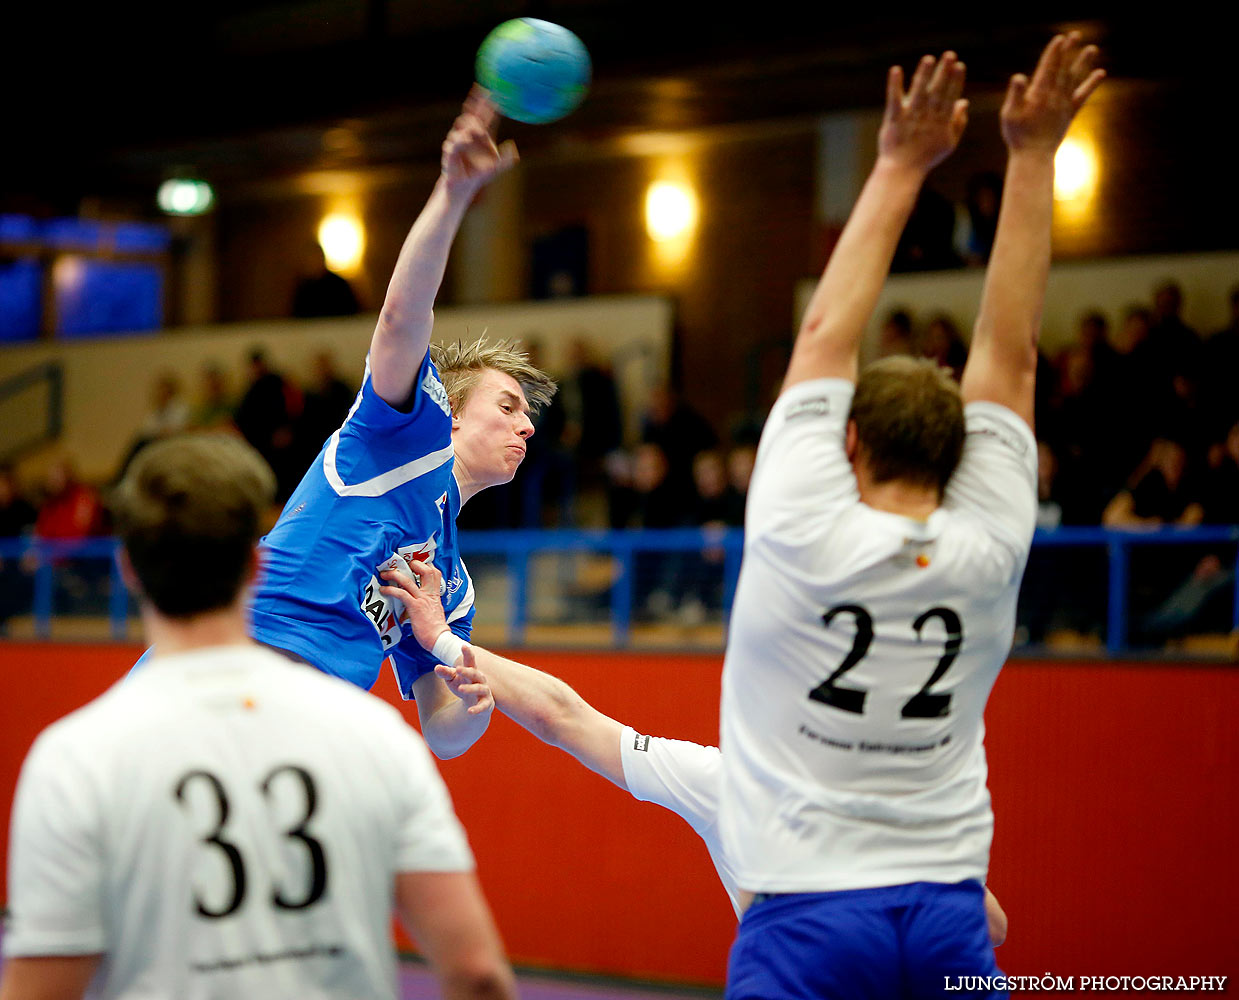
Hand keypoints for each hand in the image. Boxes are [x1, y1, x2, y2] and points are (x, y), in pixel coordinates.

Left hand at [379, 559, 447, 650]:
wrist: (438, 638)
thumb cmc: (435, 628)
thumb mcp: (434, 610)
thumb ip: (426, 602)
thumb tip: (414, 601)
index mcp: (435, 594)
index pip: (434, 573)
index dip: (425, 565)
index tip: (415, 564)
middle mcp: (429, 594)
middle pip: (426, 570)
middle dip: (414, 564)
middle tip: (401, 565)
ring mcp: (422, 599)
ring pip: (408, 580)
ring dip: (394, 574)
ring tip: (385, 574)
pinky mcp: (414, 607)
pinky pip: (401, 594)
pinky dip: (391, 590)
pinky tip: (384, 590)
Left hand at [434, 646, 493, 715]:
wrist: (474, 704)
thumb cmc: (463, 686)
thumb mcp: (452, 679)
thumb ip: (445, 673)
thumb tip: (436, 667)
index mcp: (472, 672)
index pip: (470, 661)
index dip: (468, 654)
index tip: (464, 646)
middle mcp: (480, 680)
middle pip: (476, 674)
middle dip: (468, 671)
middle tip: (457, 669)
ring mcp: (485, 692)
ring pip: (480, 688)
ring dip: (471, 688)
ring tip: (460, 688)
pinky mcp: (487, 705)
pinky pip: (483, 706)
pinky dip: (477, 709)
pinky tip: (469, 711)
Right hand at [440, 86, 518, 194]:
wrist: (462, 186)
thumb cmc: (479, 175)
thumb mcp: (496, 167)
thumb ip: (506, 160)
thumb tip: (513, 147)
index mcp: (482, 136)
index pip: (485, 117)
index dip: (488, 105)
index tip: (492, 92)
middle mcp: (469, 134)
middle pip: (472, 114)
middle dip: (476, 102)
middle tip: (481, 91)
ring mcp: (458, 140)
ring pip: (463, 126)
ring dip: (471, 125)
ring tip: (479, 130)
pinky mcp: (450, 150)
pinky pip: (455, 142)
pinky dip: (461, 140)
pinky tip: (467, 139)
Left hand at [878, 51, 967, 172]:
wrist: (903, 171)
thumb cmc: (927, 157)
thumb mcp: (948, 142)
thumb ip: (958, 122)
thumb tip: (965, 101)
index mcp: (941, 122)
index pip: (950, 97)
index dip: (955, 81)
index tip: (960, 65)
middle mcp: (927, 118)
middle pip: (937, 92)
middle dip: (943, 73)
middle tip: (949, 54)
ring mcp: (910, 118)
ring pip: (918, 93)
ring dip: (923, 75)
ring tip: (928, 59)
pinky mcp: (893, 120)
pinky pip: (894, 100)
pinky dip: (895, 85)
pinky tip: (895, 70)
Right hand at [1000, 32, 1104, 153]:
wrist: (1033, 156)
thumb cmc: (1017, 136)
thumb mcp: (1009, 115)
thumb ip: (1015, 95)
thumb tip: (1019, 76)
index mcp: (1038, 95)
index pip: (1047, 69)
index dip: (1053, 53)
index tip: (1059, 39)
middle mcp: (1054, 97)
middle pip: (1063, 70)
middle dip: (1068, 52)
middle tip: (1075, 35)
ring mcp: (1063, 105)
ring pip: (1075, 79)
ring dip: (1083, 63)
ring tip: (1092, 48)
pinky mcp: (1069, 113)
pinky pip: (1083, 96)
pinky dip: (1091, 84)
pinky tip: (1100, 73)